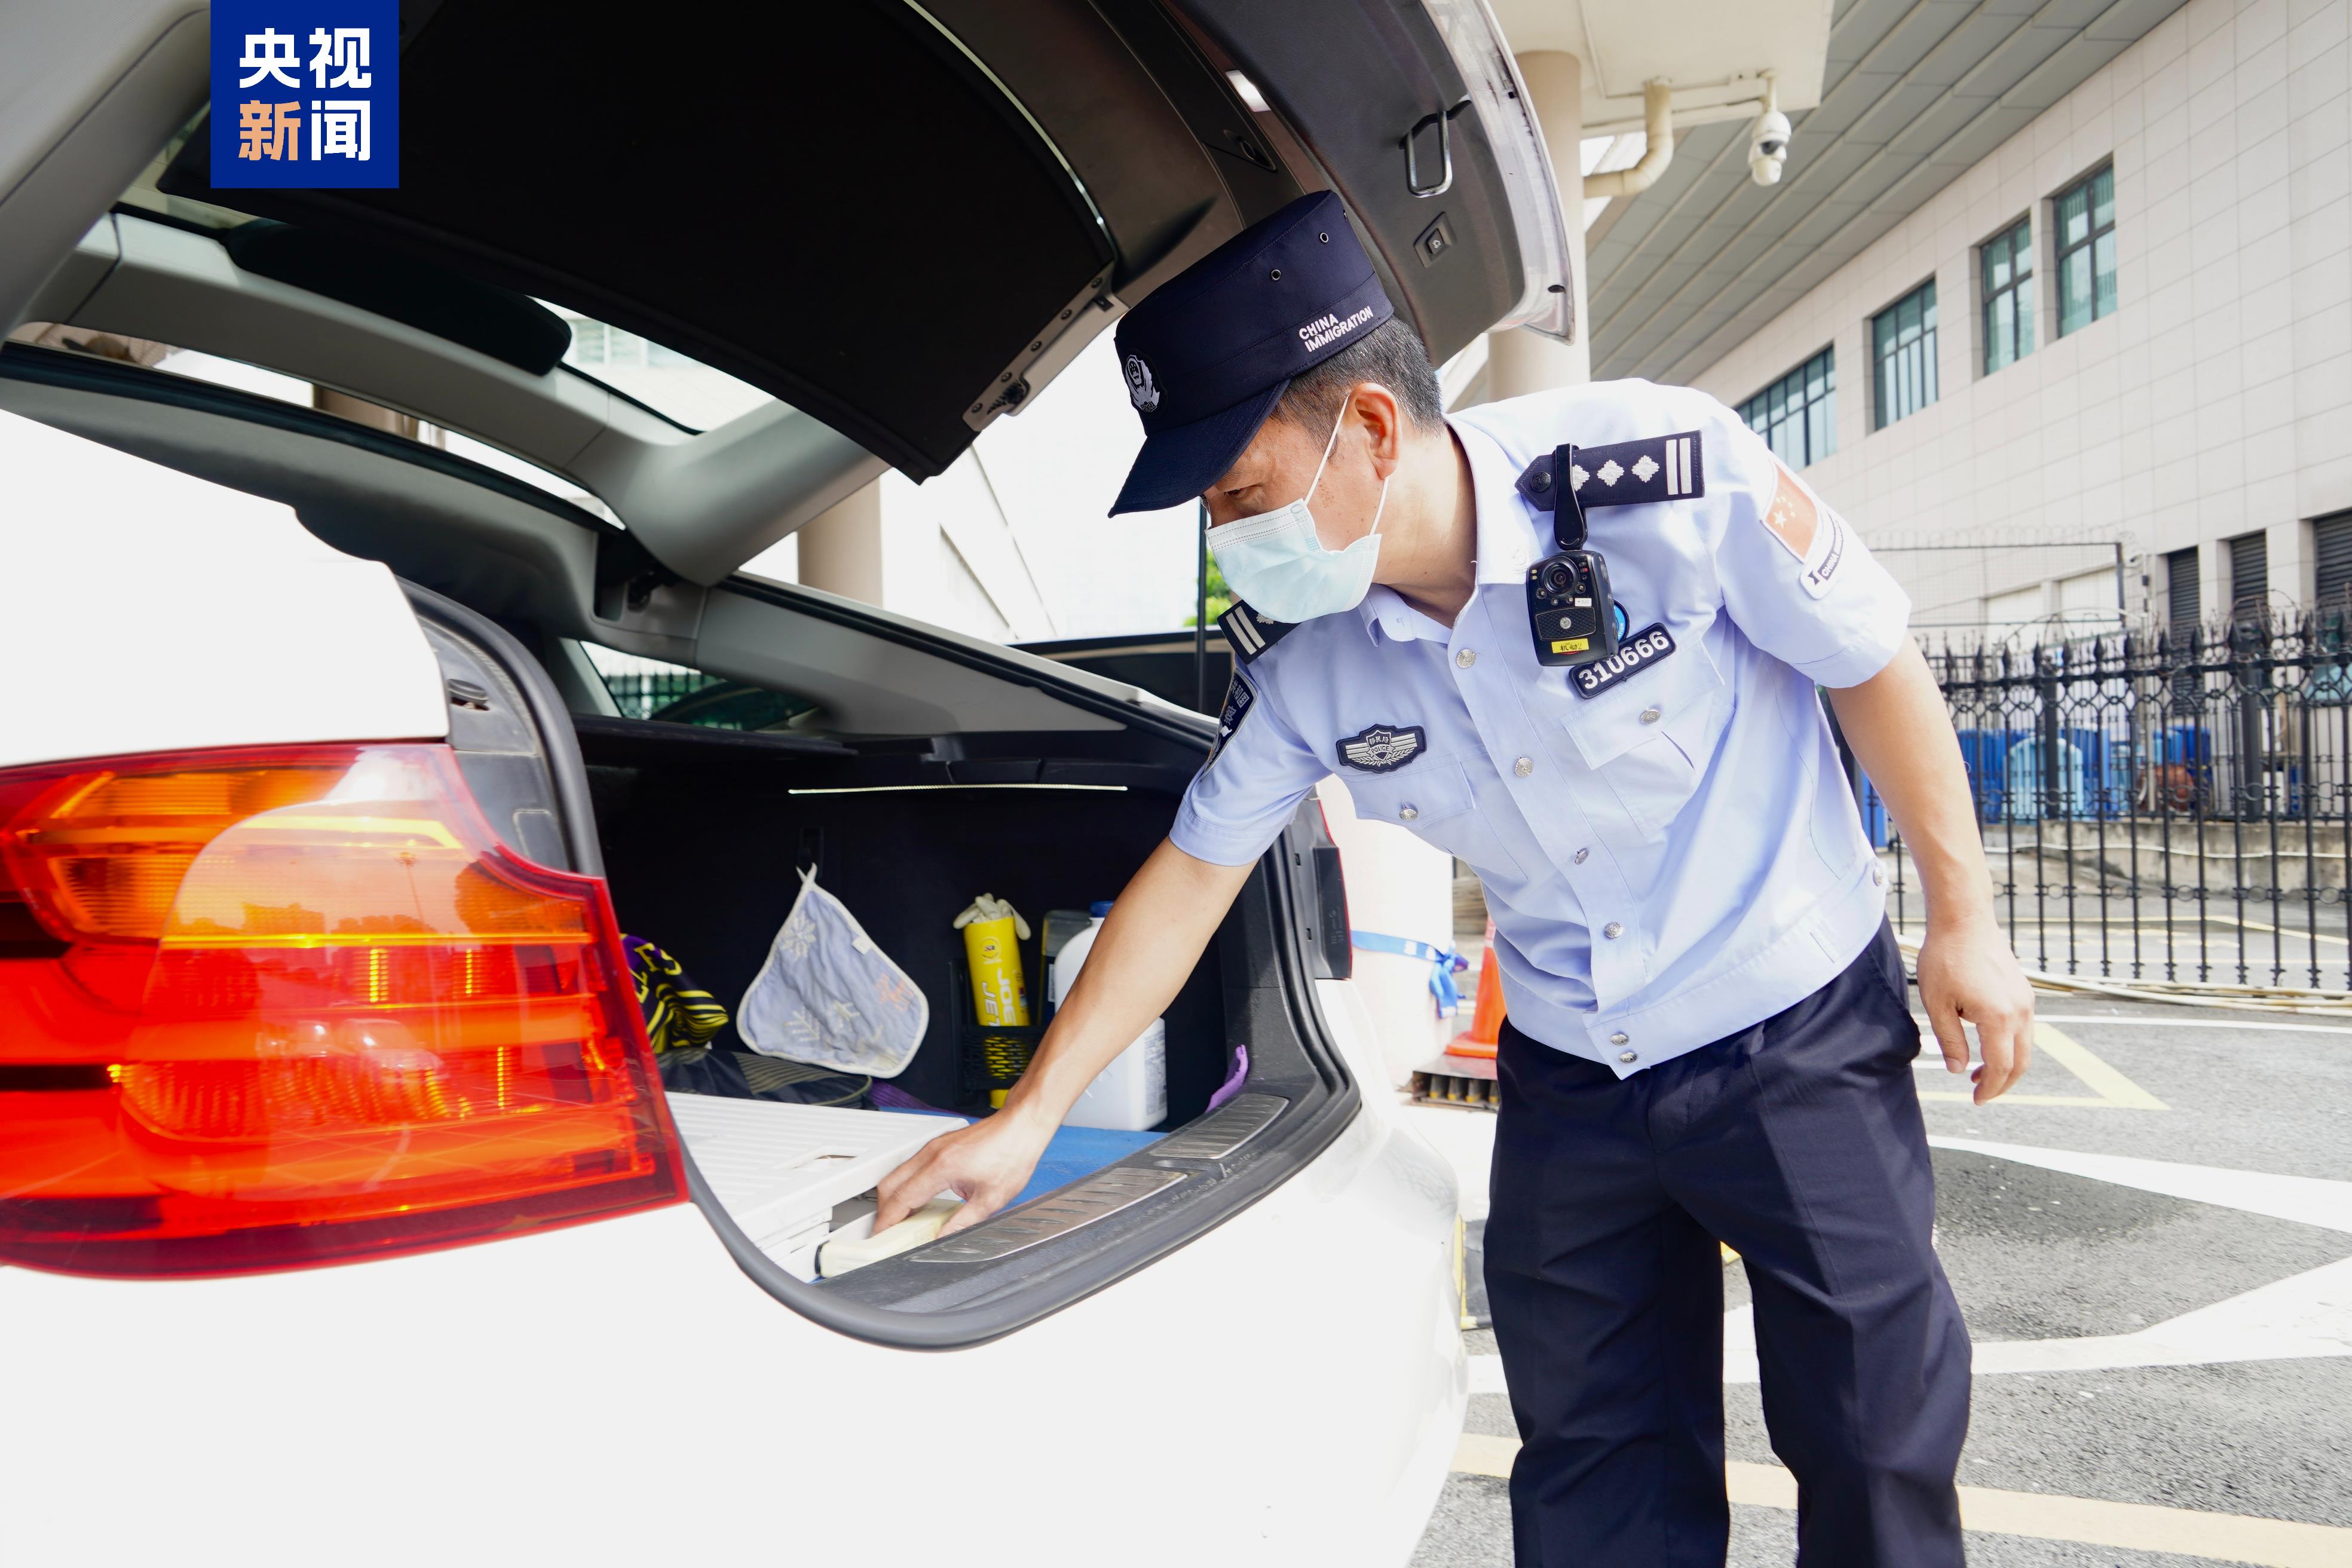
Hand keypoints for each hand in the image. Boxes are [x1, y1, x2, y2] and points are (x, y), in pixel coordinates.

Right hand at [873, 1109, 1054, 1235]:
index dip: (888, 1221)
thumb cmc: (1012, 1153)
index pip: (901, 1199)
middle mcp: (931, 1154)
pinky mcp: (938, 1146)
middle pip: (889, 1185)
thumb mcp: (991, 1199)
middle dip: (884, 1211)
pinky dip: (906, 1186)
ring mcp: (933, 1147)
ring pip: (897, 1174)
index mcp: (941, 1167)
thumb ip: (962, 1223)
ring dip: (895, 1198)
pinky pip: (911, 1167)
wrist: (1022, 1126)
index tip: (881, 1236)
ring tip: (903, 1221)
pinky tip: (919, 1201)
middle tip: (889, 1232)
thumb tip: (942, 1239)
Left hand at [1914, 917, 2034, 1103]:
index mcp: (1999, 1018)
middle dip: (2002, 1083)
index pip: (2001, 1066)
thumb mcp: (1937, 1004)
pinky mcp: (2024, 992)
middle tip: (1979, 1093)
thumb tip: (1957, 1069)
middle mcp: (2021, 1012)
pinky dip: (2010, 1045)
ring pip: (2025, 1046)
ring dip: (2006, 1064)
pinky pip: (2024, 1029)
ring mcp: (2026, 1001)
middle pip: (2021, 1062)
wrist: (1964, 920)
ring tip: (1978, 1073)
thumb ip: (1949, 1040)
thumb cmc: (1945, 958)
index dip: (1990, 1088)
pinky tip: (1987, 1046)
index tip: (1976, 1100)